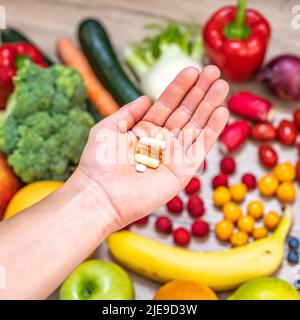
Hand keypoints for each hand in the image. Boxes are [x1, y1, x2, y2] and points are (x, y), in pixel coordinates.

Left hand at [77, 66, 228, 230]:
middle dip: (199, 92)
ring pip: (196, 126)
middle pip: (185, 112)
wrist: (100, 195)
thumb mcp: (108, 128)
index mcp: (145, 131)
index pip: (167, 104)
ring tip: (222, 85)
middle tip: (214, 71)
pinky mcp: (182, 171)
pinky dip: (212, 130)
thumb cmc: (99, 162)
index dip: (180, 87)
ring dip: (210, 106)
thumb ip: (128, 112)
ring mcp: (174, 156)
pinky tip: (222, 112)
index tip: (193, 69)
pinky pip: (200, 148)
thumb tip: (144, 97)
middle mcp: (162, 142)